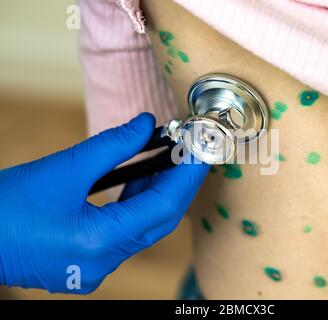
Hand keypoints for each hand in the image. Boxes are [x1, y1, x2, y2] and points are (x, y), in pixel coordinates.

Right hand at [0, 113, 208, 293]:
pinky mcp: (85, 266)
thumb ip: (113, 145)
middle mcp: (104, 262)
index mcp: (100, 241)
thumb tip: (146, 124)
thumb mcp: (65, 167)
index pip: (164, 206)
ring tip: (165, 161)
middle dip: (177, 185)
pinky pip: (124, 236)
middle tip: (189, 154)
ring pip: (142, 229)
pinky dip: (134, 209)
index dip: (187, 175)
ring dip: (156, 195)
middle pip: (159, 221)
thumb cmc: (7, 205)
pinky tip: (137, 183)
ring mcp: (95, 269)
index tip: (201, 150)